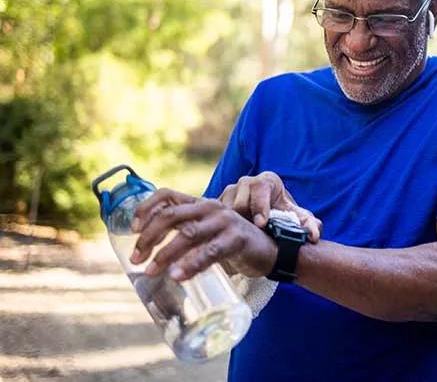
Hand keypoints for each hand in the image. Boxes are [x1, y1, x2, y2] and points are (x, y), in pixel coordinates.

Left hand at [130, 192, 276, 280]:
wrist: (270, 250)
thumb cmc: (233, 244)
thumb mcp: (207, 235)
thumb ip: (186, 237)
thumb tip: (150, 255)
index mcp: (201, 204)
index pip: (168, 195)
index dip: (146, 207)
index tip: (132, 228)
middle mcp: (211, 208)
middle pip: (171, 215)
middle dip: (149, 237)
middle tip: (137, 258)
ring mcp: (225, 222)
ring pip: (187, 234)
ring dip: (165, 254)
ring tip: (151, 271)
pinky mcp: (237, 238)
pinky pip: (210, 251)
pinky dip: (191, 264)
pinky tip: (178, 276)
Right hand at [219, 171, 321, 242]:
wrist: (267, 217)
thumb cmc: (284, 216)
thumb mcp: (299, 220)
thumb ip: (310, 226)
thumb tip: (314, 236)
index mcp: (267, 181)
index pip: (260, 188)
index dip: (260, 206)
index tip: (262, 224)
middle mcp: (246, 182)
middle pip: (240, 201)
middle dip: (245, 219)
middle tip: (251, 234)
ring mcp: (229, 191)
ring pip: (224, 209)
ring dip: (231, 224)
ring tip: (240, 237)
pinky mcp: (216, 203)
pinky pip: (212, 214)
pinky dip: (218, 225)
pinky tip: (225, 237)